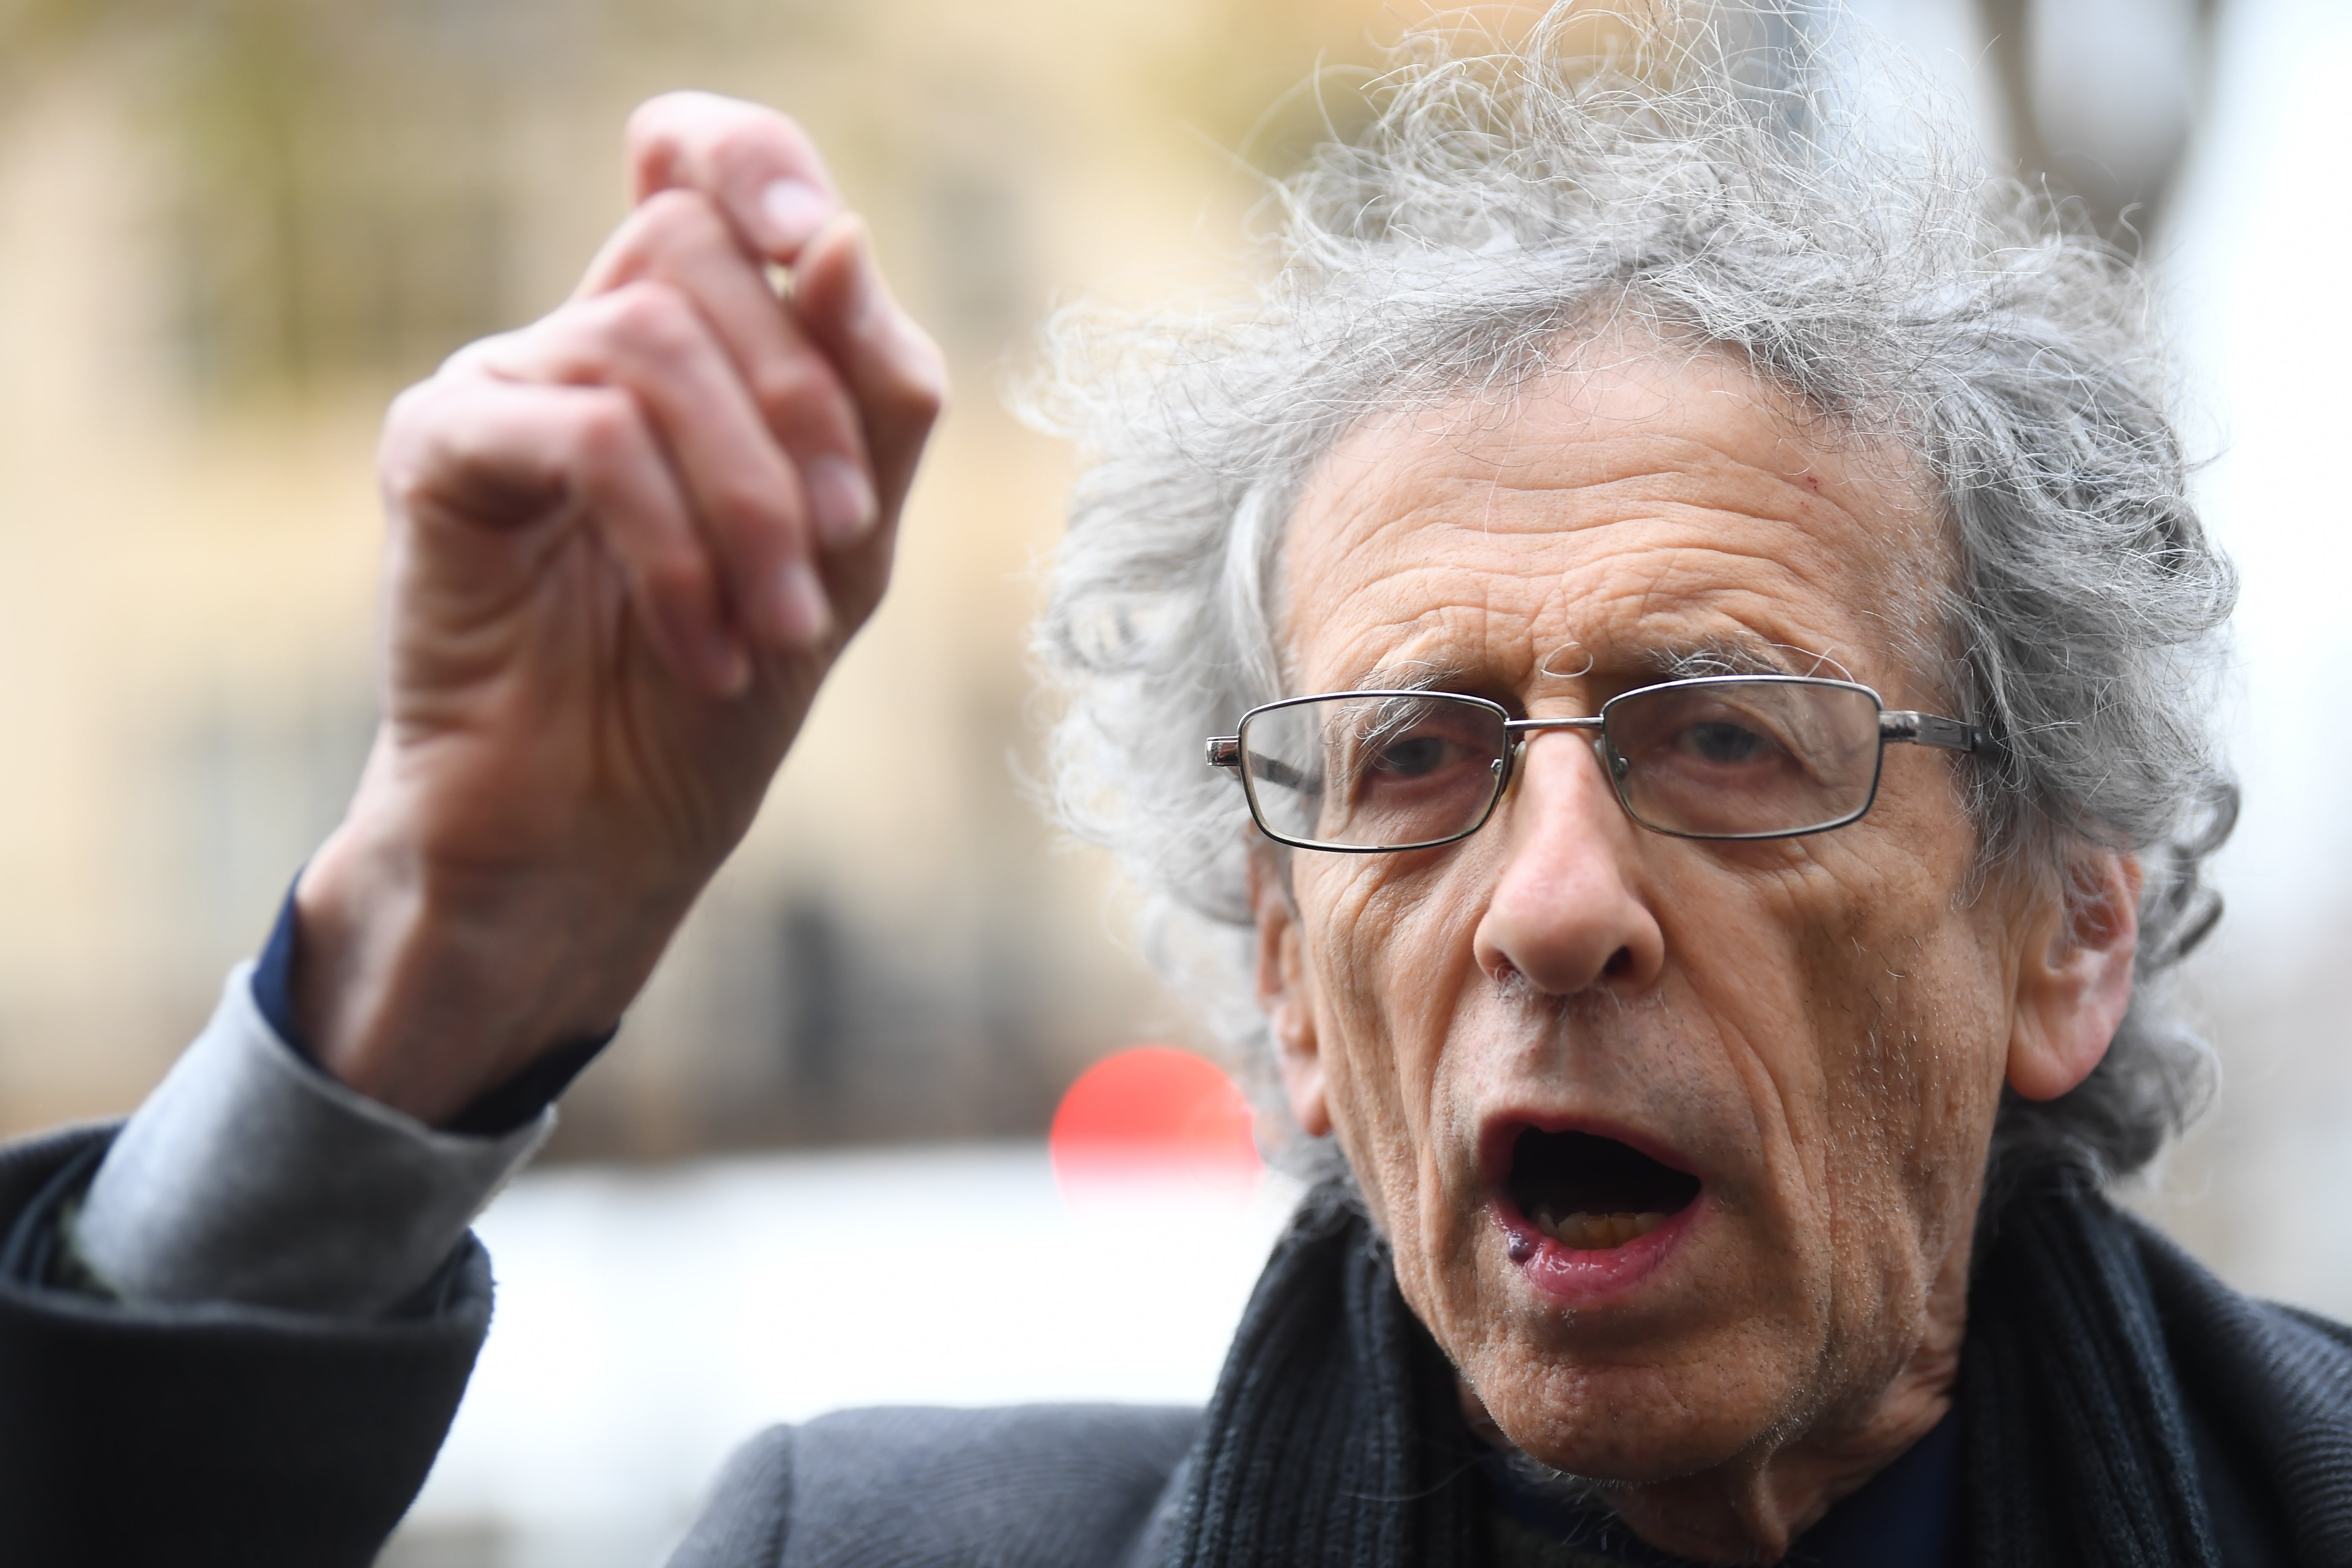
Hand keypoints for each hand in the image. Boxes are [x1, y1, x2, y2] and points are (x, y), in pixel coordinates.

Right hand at [291, 93, 944, 1123]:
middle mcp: (580, 340)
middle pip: (694, 251)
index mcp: (684, 339)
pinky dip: (673, 546)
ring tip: (782, 626)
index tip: (826, 244)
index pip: (702, 167)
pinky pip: (586, 436)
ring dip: (747, 498)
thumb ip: (868, 398)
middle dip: (799, 405)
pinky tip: (709, 642)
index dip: (758, 165)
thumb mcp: (846, 539)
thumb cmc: (732, 680)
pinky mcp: (439, 454)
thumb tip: (841, 240)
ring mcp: (502, 388)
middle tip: (835, 546)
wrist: (611, 835)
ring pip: (647, 345)